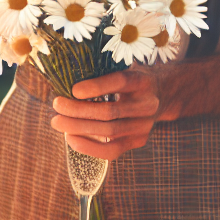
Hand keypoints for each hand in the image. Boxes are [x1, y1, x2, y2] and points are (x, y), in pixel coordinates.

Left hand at [49, 68, 165, 160]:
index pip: (120, 82)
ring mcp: (145, 125)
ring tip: (58, 122)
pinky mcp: (139, 141)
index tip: (73, 90)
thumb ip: (104, 73)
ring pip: (108, 131)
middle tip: (57, 105)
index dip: (96, 87)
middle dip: (78, 110)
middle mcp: (148, 104)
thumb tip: (67, 79)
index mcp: (143, 81)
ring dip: (79, 128)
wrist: (162, 96)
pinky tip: (71, 139)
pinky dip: (89, 147)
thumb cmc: (132, 81)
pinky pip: (112, 151)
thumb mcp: (125, 68)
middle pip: (110, 111)